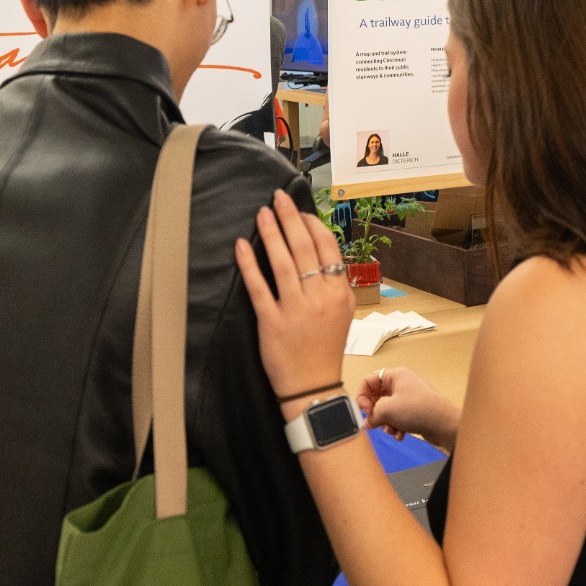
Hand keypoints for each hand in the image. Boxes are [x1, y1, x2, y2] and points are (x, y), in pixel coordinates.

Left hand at [236, 189, 353, 419]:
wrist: (314, 387)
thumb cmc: (325, 347)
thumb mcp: (343, 311)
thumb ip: (335, 281)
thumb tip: (321, 248)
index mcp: (340, 291)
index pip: (326, 246)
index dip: (311, 223)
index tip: (299, 210)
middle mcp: (320, 297)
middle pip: (304, 248)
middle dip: (290, 218)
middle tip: (278, 197)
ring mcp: (296, 310)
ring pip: (282, 262)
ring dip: (271, 233)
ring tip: (262, 213)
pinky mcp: (273, 323)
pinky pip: (259, 288)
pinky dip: (250, 264)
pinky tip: (242, 246)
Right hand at [357, 367, 460, 452]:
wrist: (443, 423)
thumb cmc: (418, 409)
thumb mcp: (388, 409)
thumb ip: (372, 415)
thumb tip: (368, 422)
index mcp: (394, 375)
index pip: (369, 381)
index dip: (363, 396)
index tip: (365, 411)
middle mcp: (401, 384)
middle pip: (377, 397)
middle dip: (375, 412)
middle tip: (375, 422)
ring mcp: (408, 398)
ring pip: (387, 410)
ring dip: (386, 423)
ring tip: (391, 430)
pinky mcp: (414, 411)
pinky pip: (397, 418)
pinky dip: (396, 427)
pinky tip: (400, 434)